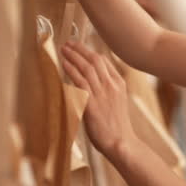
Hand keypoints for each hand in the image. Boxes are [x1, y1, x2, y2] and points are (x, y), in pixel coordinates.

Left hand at [60, 40, 136, 157]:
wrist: (121, 142)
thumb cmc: (117, 125)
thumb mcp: (118, 101)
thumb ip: (107, 89)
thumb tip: (94, 81)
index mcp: (119, 84)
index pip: (104, 61)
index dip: (90, 51)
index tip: (79, 47)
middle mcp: (111, 85)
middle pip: (95, 60)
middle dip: (80, 49)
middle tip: (68, 43)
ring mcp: (102, 94)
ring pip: (86, 68)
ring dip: (73, 56)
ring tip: (63, 49)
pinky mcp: (92, 104)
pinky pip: (80, 82)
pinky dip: (71, 70)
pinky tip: (64, 64)